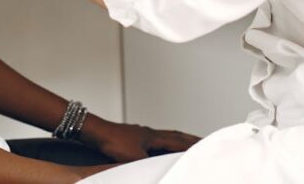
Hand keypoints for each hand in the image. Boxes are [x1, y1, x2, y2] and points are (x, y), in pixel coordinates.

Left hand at [81, 118, 200, 163]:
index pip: (178, 141)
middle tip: (203, 141)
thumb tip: (159, 171)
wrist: (96, 131)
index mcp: (153, 136)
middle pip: (175, 135)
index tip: (207, 145)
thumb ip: (148, 165)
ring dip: (178, 139)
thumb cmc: (112, 141)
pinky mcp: (134, 137)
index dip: (193, 144)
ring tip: (186, 142)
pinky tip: (160, 146)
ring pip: (165, 135)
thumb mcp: (134, 157)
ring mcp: (142, 133)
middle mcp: (150, 133)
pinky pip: (155, 139)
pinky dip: (164, 142)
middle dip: (190, 139)